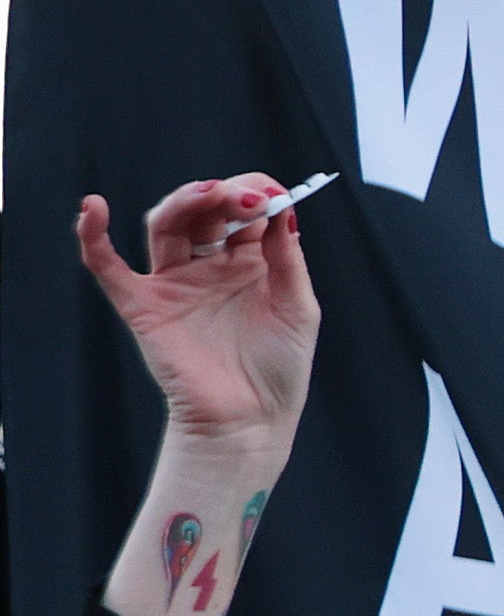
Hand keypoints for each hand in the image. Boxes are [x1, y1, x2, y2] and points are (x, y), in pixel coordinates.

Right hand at [80, 177, 320, 462]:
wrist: (251, 421)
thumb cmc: (279, 369)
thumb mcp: (298, 307)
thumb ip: (287, 259)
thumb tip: (283, 208)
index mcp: (251, 263)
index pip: (244, 212)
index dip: (256, 194)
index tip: (273, 194)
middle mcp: (211, 267)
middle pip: (204, 213)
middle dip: (223, 195)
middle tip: (245, 197)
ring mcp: (176, 284)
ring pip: (166, 227)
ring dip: (183, 203)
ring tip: (208, 194)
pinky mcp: (144, 307)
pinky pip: (109, 268)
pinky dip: (93, 238)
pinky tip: (94, 210)